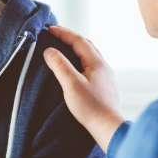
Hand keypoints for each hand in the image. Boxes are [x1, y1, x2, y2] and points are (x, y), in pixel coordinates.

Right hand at [43, 25, 123, 151]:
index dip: (63, 33)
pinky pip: (91, 64)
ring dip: (76, 48)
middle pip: (86, 45)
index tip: (50, 29)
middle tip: (56, 35)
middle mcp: (104, 66)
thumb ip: (59, 65)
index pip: (79, 40)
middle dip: (70, 37)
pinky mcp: (104, 86)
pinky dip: (80, 59)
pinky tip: (74, 67)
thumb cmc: (91, 107)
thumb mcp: (71, 84)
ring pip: (90, 55)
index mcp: (97, 62)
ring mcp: (106, 76)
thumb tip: (49, 50)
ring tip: (63, 48)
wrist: (108, 128)